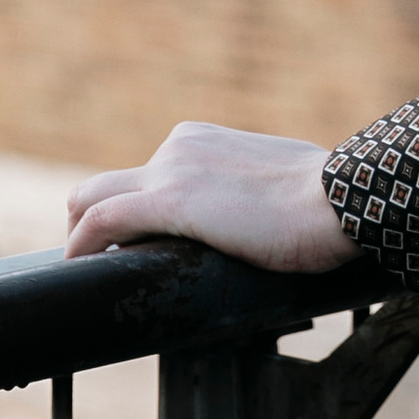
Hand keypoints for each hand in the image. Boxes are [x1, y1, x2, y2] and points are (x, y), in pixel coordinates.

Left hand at [64, 120, 354, 269]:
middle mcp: (179, 145)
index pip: (144, 175)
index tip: (128, 250)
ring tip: (88, 278)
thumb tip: (252, 220)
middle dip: (88, 226)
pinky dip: (81, 247)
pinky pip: (100, 222)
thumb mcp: (272, 183)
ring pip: (90, 199)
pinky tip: (79, 272)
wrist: (339, 198)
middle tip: (98, 269)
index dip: (128, 214)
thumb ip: (245, 192)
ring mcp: (172, 170)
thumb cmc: (322, 200)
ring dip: (81, 239)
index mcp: (201, 140)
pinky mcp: (170, 200)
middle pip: (103, 184)